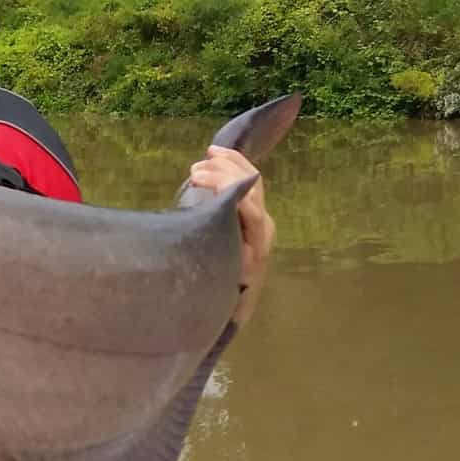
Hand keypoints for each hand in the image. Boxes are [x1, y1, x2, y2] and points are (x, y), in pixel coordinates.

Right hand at [188, 146, 274, 326]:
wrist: (238, 304)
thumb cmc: (223, 291)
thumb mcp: (218, 275)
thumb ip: (216, 253)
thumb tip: (203, 231)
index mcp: (258, 243)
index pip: (250, 208)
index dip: (226, 188)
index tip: (196, 179)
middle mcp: (265, 227)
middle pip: (252, 188)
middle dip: (223, 171)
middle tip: (194, 170)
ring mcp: (262, 218)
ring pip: (252, 180)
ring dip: (229, 163)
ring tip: (205, 156)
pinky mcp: (254, 213)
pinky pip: (248, 182)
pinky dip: (234, 165)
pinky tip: (216, 155)